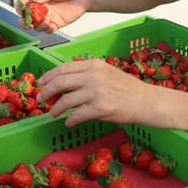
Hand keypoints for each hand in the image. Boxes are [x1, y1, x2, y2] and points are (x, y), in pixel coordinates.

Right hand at [16, 0, 89, 32]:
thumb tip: (36, 1)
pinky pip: (48, 30)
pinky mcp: (56, 23)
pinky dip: (47, 29)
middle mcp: (40, 8)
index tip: (21, 11)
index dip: (20, 8)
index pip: (23, 3)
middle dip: (24, 22)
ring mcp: (48, 16)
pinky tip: (51, 25)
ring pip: (36, 26)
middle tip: (28, 23)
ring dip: (38, 26)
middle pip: (26, 18)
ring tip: (46, 21)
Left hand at [36, 59, 150, 126]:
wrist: (146, 101)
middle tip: (40, 99)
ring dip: (55, 108)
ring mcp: (97, 92)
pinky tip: (68, 122)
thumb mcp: (107, 72)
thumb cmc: (128, 88)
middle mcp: (94, 76)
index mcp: (94, 65)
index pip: (63, 68)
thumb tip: (66, 80)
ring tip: (52, 113)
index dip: (49, 76)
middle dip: (46, 91)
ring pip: (66, 100)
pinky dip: (69, 119)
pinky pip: (77, 115)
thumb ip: (88, 73)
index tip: (41, 83)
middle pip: (60, 82)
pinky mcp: (100, 108)